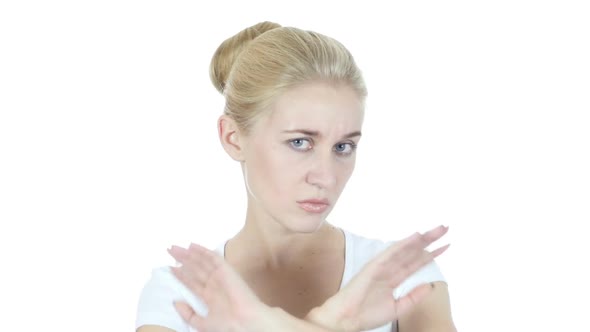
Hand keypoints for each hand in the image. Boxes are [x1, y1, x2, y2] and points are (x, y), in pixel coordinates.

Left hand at [168, 243, 273, 331]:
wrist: (243, 322)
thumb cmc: (226, 326)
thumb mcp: (201, 323)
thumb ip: (188, 314)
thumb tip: (175, 303)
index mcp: (209, 296)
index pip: (191, 282)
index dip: (180, 275)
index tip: (170, 268)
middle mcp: (213, 284)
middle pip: (194, 269)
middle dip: (181, 260)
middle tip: (169, 251)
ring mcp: (219, 276)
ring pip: (201, 262)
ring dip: (188, 254)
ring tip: (175, 247)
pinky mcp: (225, 270)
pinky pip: (212, 258)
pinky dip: (202, 251)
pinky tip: (191, 246)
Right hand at [306, 225, 449, 331]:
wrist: (348, 319)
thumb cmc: (367, 314)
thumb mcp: (398, 308)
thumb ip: (414, 296)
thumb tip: (430, 285)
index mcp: (394, 279)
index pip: (416, 263)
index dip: (431, 254)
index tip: (447, 245)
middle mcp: (390, 269)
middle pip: (413, 252)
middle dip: (429, 240)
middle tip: (445, 228)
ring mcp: (382, 266)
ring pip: (405, 249)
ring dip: (421, 239)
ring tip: (437, 229)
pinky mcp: (374, 266)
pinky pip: (392, 253)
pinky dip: (404, 244)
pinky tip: (416, 237)